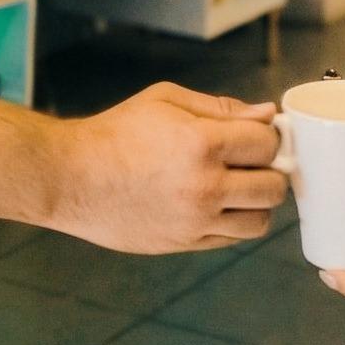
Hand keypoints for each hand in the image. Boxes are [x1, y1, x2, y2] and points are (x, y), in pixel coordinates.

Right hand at [51, 84, 282, 254]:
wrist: (71, 178)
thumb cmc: (115, 133)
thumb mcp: (166, 101)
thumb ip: (221, 108)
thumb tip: (266, 114)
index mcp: (201, 144)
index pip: (268, 144)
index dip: (268, 136)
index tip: (256, 135)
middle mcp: (203, 186)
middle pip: (273, 186)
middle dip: (269, 170)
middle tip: (251, 161)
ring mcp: (195, 221)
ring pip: (260, 221)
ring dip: (257, 201)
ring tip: (237, 185)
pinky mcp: (184, 243)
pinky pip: (232, 239)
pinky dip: (235, 222)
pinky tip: (217, 203)